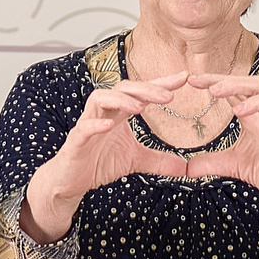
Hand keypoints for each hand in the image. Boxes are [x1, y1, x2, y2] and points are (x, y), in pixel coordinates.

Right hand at [46, 74, 194, 196]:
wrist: (71, 181)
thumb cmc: (99, 163)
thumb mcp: (136, 161)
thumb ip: (159, 161)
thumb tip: (187, 167)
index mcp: (118, 113)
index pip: (141, 92)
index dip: (161, 84)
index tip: (184, 77)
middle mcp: (103, 112)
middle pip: (123, 89)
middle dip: (146, 89)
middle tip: (169, 95)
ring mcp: (88, 123)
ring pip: (101, 98)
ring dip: (121, 100)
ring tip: (141, 107)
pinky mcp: (76, 141)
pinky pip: (84, 127)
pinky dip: (95, 124)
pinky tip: (108, 125)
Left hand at [185, 76, 258, 218]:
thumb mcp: (231, 164)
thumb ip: (209, 163)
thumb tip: (185, 168)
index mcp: (250, 114)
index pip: (232, 90)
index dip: (214, 81)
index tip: (193, 80)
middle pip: (253, 86)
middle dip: (234, 84)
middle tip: (212, 88)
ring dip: (257, 102)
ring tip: (238, 109)